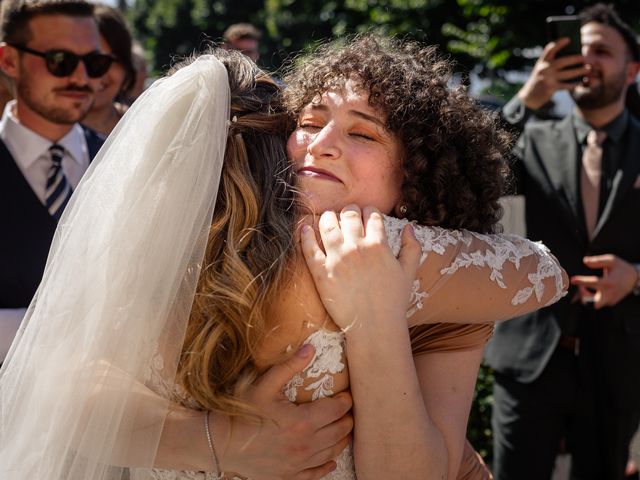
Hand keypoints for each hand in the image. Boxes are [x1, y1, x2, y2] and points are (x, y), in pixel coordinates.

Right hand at [219, 344, 352, 479]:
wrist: (220, 445)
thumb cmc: (241, 412)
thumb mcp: (264, 385)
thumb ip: (289, 366)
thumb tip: (311, 348)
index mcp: (302, 422)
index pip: (337, 410)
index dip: (345, 401)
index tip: (345, 395)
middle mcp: (305, 445)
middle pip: (340, 432)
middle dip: (347, 419)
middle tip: (347, 410)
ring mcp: (298, 464)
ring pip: (332, 452)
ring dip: (341, 440)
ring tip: (343, 429)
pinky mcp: (289, 477)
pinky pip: (316, 474)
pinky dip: (327, 466)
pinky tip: (330, 461)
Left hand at [300, 205, 420, 331]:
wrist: (374, 327)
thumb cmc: (393, 302)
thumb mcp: (409, 273)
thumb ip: (412, 247)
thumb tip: (409, 227)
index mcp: (378, 245)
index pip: (371, 215)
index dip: (369, 211)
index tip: (366, 214)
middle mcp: (357, 248)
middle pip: (349, 215)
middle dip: (349, 211)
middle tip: (347, 215)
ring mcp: (337, 259)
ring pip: (327, 225)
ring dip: (328, 217)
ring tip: (328, 218)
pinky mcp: (321, 273)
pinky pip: (309, 248)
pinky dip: (305, 235)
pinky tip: (305, 228)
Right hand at [517, 38, 587, 109]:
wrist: (529, 96)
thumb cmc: (539, 80)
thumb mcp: (542, 70)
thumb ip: (551, 64)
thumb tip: (572, 58)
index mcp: (542, 62)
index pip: (550, 49)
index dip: (558, 44)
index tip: (568, 39)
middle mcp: (544, 69)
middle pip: (562, 61)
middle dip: (575, 59)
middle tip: (585, 57)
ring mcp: (547, 78)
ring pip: (567, 74)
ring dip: (579, 71)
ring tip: (588, 69)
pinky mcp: (550, 88)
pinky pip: (566, 85)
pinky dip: (574, 84)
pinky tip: (581, 82)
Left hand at [570, 254, 637, 308]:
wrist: (635, 277)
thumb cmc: (621, 267)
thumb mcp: (611, 260)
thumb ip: (597, 261)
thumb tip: (585, 261)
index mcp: (609, 281)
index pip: (593, 282)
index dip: (582, 281)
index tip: (572, 280)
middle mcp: (610, 293)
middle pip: (593, 302)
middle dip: (585, 296)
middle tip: (582, 288)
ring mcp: (612, 299)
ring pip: (595, 304)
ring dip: (588, 297)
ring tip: (586, 287)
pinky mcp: (611, 302)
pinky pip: (599, 303)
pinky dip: (595, 298)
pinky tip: (595, 290)